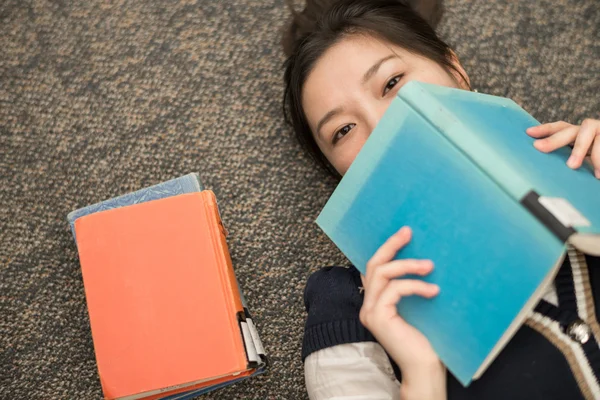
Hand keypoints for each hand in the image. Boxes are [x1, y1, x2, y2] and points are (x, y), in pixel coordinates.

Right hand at [359, 226, 445, 399]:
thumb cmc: (427, 340)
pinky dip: (414, 285)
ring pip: (382, 273)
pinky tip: (433, 291)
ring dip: (408, 265)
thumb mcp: (419, 306)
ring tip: (430, 266)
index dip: (387, 249)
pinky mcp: (377, 316)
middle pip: (373, 264)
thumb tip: (425, 259)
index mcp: (376, 302)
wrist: (425, 368)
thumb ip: (412, 287)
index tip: (405, 234)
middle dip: (391, 245)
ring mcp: (369, 311)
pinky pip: (394, 289)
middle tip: (408, 232)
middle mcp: (368, 305)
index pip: (375, 268)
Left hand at [527, 119, 599, 178]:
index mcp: (579, 133)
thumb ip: (568, 159)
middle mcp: (590, 129)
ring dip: (581, 150)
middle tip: (539, 148)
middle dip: (554, 139)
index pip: (561, 127)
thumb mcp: (584, 159)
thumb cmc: (598, 159)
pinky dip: (599, 159)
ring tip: (574, 167)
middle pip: (570, 130)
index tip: (528, 132)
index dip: (545, 129)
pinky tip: (598, 173)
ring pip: (589, 134)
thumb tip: (541, 172)